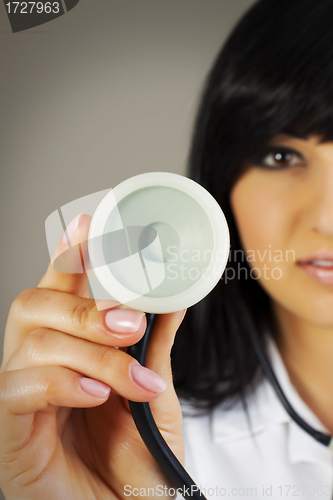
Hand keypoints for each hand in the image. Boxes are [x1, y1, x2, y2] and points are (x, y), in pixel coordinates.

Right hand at [0, 214, 184, 498]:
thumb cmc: (132, 464)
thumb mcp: (152, 396)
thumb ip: (155, 348)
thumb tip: (172, 302)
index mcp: (70, 351)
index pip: (60, 291)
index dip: (68, 255)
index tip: (87, 223)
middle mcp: (38, 364)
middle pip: (34, 304)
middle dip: (82, 305)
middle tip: (127, 321)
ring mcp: (19, 396)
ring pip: (34, 343)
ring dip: (91, 354)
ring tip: (132, 380)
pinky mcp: (7, 430)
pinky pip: (17, 388)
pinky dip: (62, 383)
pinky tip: (94, 396)